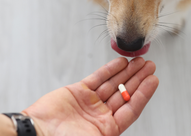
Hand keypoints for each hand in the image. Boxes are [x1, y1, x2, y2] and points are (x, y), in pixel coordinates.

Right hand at [23, 57, 157, 135]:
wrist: (36, 132)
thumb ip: (109, 133)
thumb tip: (118, 132)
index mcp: (106, 130)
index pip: (131, 109)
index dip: (144, 94)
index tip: (154, 80)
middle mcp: (100, 115)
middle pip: (125, 93)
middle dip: (138, 79)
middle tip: (150, 66)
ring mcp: (90, 102)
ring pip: (113, 83)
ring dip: (127, 72)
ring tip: (139, 61)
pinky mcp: (78, 91)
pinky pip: (98, 78)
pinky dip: (110, 69)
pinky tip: (121, 62)